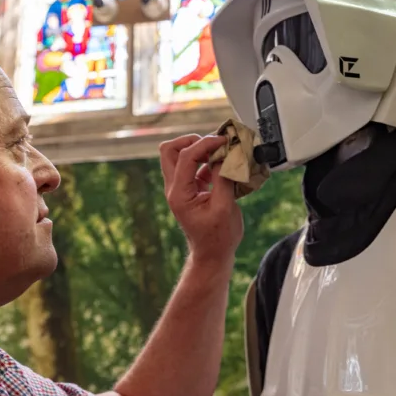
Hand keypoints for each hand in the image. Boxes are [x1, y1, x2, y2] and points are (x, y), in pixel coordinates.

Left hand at [159, 134, 243, 265]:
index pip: (185, 157)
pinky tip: (223, 164)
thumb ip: (223, 179)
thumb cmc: (218, 237)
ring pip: (178, 156)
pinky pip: (194, 166)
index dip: (205, 144)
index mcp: (179, 194)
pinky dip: (207, 160)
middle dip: (192, 141)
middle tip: (213, 143)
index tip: (224, 141)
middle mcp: (175, 189)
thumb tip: (226, 155)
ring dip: (199, 149)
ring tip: (221, 151)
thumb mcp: (225, 207)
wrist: (213, 254)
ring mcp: (181, 188)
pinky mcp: (191, 189)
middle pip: (169, 151)